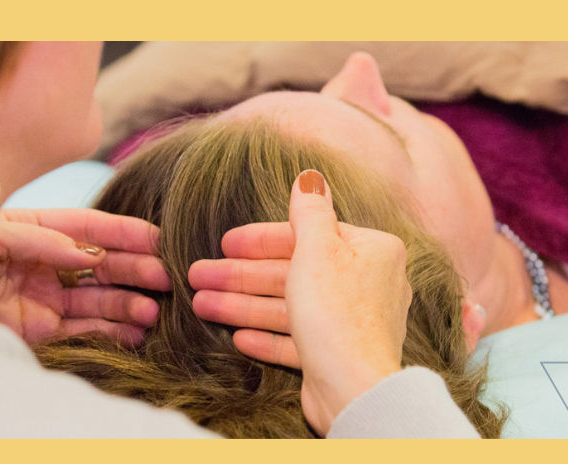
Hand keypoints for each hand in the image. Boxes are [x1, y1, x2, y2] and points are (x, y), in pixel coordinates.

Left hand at [0, 208, 170, 345]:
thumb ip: (43, 240)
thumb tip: (87, 253)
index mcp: (37, 230)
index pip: (90, 227)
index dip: (125, 232)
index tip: (158, 238)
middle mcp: (47, 263)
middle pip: (103, 264)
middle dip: (135, 270)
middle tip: (166, 277)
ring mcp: (45, 297)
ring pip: (99, 299)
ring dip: (129, 303)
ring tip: (153, 310)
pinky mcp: (40, 331)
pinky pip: (84, 330)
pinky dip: (112, 331)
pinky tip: (136, 330)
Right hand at [191, 170, 412, 435]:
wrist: (354, 389)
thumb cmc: (337, 315)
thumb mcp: (318, 251)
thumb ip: (309, 212)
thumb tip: (310, 177)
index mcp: (371, 251)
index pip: (306, 236)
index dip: (259, 239)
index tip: (223, 242)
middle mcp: (366, 284)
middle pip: (292, 272)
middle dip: (241, 276)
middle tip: (197, 276)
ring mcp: (351, 323)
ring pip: (288, 307)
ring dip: (243, 305)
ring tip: (200, 305)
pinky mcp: (336, 356)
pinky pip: (295, 340)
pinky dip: (267, 336)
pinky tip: (238, 336)